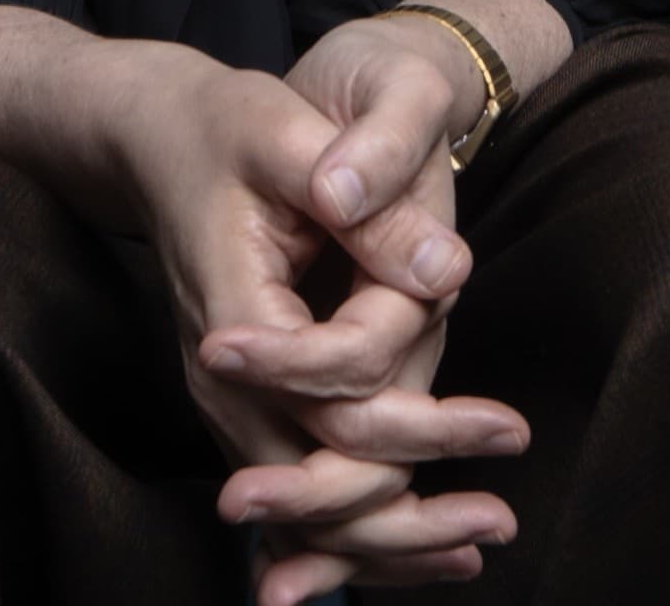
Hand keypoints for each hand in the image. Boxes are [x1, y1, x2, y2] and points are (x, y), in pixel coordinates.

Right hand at [113, 50, 523, 604]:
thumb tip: (446, 274)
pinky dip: (361, 522)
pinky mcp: (249, 399)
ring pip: (312, 504)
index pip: (337, 398)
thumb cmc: (223, 127)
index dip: (424, 421)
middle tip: (503, 519)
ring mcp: (231, 397)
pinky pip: (303, 482)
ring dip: (394, 540)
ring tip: (482, 535)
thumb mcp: (287, 134)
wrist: (159, 136)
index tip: (510, 425)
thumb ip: (365, 204)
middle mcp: (225, 378)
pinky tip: (426, 542)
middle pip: (325, 480)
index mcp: (235, 314)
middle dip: (415, 518)